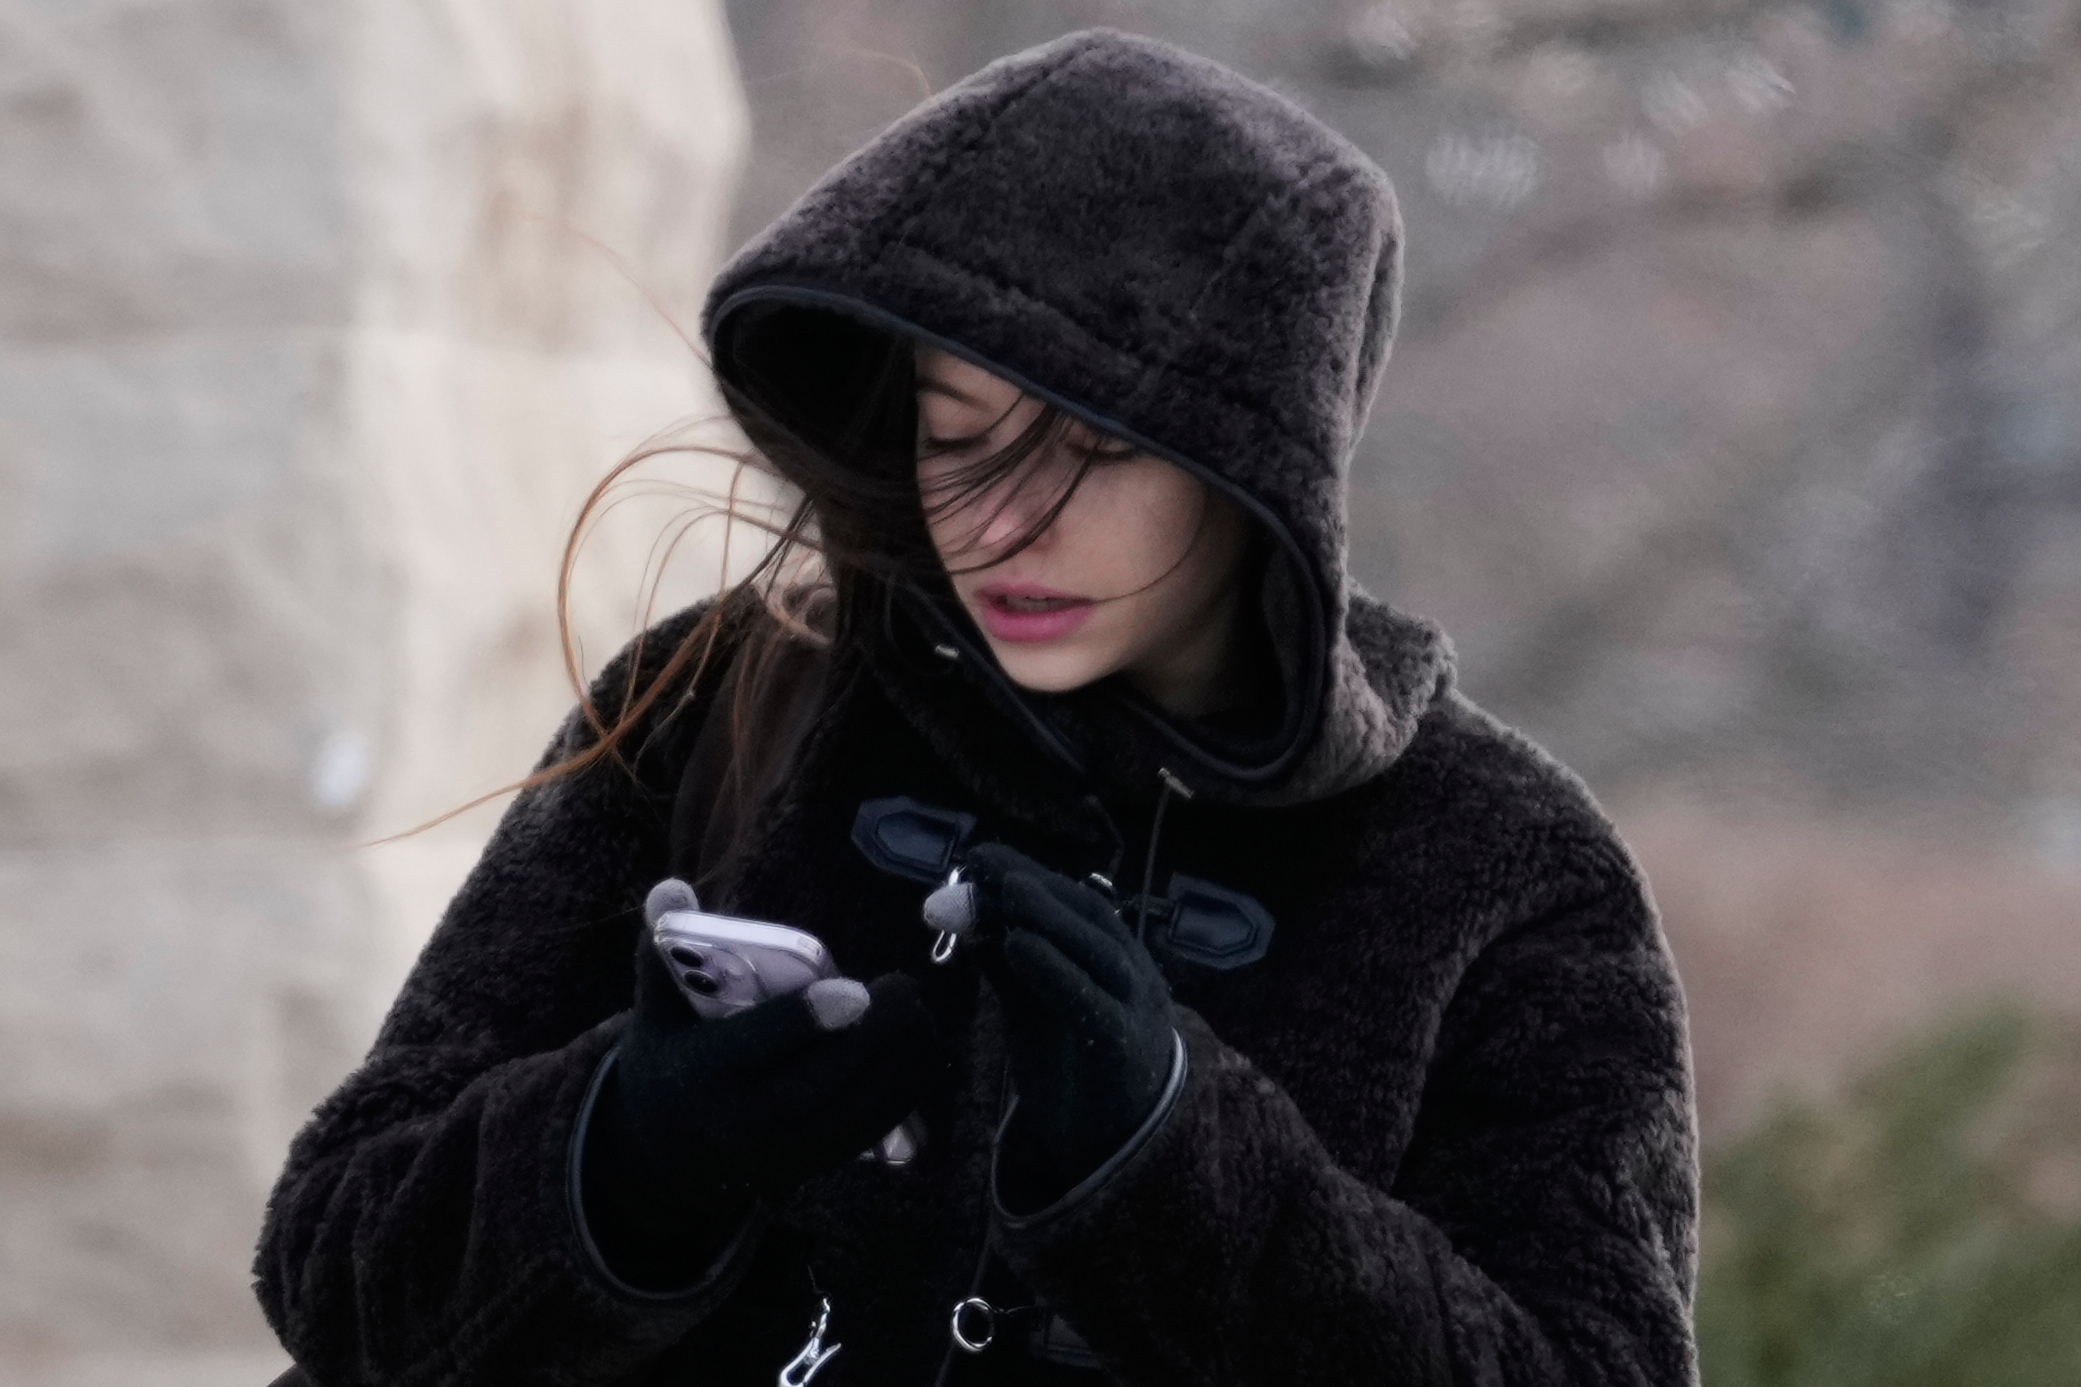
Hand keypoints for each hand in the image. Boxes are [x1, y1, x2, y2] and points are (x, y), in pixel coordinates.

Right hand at [580, 895, 942, 1286]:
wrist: (664, 1156)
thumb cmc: (670, 1061)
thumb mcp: (655, 1012)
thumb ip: (663, 950)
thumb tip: (671, 886)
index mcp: (701, 1074)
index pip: (758, 1047)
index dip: (808, 1020)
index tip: (856, 989)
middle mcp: (742, 1122)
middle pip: (821, 1083)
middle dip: (874, 1037)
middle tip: (905, 989)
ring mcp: (782, 1151)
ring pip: (856, 1112)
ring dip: (900, 1062)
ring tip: (918, 1012)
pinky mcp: (814, 1164)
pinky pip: (871, 1132)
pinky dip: (903, 1091)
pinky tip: (918, 1049)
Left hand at [954, 843, 1177, 1209]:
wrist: (1121, 1142)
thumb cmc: (1075, 1062)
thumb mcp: (1035, 1003)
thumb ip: (1006, 962)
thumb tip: (962, 909)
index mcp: (1114, 958)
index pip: (1078, 905)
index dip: (1032, 873)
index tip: (980, 854)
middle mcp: (1132, 975)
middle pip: (1092, 919)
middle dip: (1039, 885)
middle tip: (987, 863)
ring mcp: (1133, 1011)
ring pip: (1100, 953)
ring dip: (1051, 917)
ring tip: (1007, 891)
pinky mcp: (1119, 1051)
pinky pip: (1092, 1006)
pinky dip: (1057, 972)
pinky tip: (1020, 947)